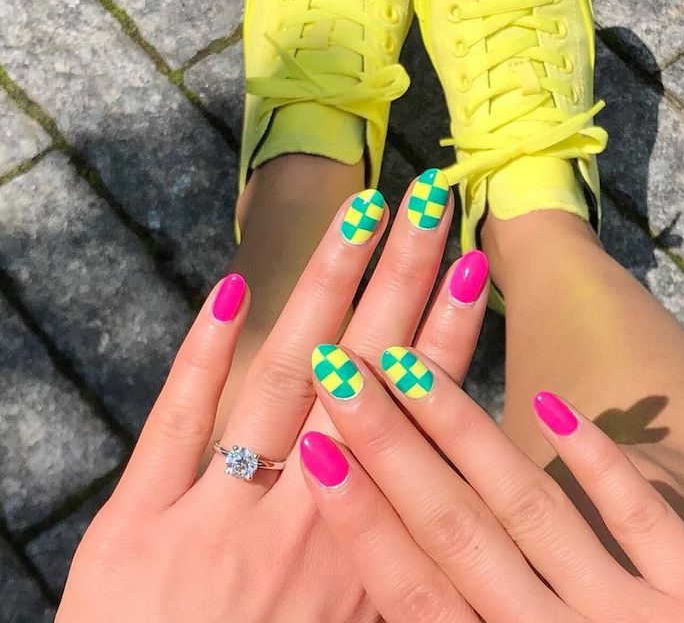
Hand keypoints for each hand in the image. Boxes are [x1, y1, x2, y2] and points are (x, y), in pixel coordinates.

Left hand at [57, 180, 487, 621]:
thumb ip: (393, 559)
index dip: (448, 334)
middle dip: (401, 279)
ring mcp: (215, 515)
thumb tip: (440, 494)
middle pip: (364, 372)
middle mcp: (303, 519)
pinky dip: (201, 353)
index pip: (420, 417)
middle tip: (429, 202)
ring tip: (361, 213)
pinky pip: (174, 422)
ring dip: (325, 288)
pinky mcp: (135, 525)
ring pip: (282, 378)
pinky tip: (233, 286)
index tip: (471, 264)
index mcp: (364, 551)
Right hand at [301, 346, 683, 622]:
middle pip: (456, 532)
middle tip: (343, 374)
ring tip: (414, 367)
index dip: (361, 519)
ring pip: (530, 510)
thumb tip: (386, 579)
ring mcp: (637, 619)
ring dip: (467, 435)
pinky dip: (600, 464)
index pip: (413, 589)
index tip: (315, 451)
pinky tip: (554, 406)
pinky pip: (647, 521)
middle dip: (392, 449)